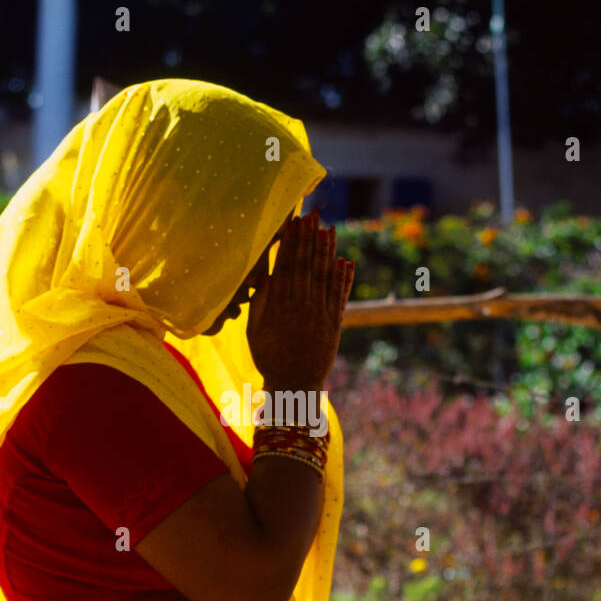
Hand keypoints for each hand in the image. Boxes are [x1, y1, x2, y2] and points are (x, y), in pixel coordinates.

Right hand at [247, 209, 353, 391]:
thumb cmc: (269, 358)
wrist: (295, 385)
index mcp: (279, 306)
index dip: (291, 242)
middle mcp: (301, 306)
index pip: (286, 266)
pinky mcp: (334, 324)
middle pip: (306, 265)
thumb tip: (265, 275)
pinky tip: (346, 260)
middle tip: (313, 215)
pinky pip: (340, 296)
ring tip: (330, 229)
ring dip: (328, 251)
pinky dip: (344, 278)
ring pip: (325, 276)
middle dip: (310, 238)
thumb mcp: (254, 331)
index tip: (293, 223)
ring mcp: (320, 314)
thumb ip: (260, 303)